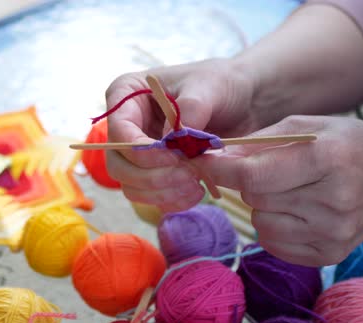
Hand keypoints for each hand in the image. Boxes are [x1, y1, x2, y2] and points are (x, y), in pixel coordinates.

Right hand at [105, 59, 257, 211]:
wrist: (244, 101)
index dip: (142, 150)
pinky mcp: (153, 171)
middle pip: (118, 163)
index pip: (119, 131)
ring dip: (161, 192)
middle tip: (187, 175)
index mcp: (127, 94)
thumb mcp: (209, 86)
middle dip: (151, 176)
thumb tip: (171, 139)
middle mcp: (126, 126)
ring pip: (131, 185)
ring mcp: (137, 152)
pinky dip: (171, 199)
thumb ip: (190, 108)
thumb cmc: (221, 83)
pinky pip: (151, 196)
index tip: (175, 157)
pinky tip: (197, 191)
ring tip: (195, 184)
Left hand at [198, 115, 362, 265]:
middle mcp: (334, 201)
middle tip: (269, 171)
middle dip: (248, 183)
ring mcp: (334, 232)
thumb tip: (216, 158)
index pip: (253, 176)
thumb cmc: (342, 144)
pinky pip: (273, 244)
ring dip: (261, 206)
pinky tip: (294, 210)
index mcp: (327, 160)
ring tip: (289, 191)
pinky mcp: (329, 254)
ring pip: (260, 223)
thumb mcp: (304, 127)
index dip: (220, 170)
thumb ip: (258, 142)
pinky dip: (272, 227)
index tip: (202, 162)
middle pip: (254, 199)